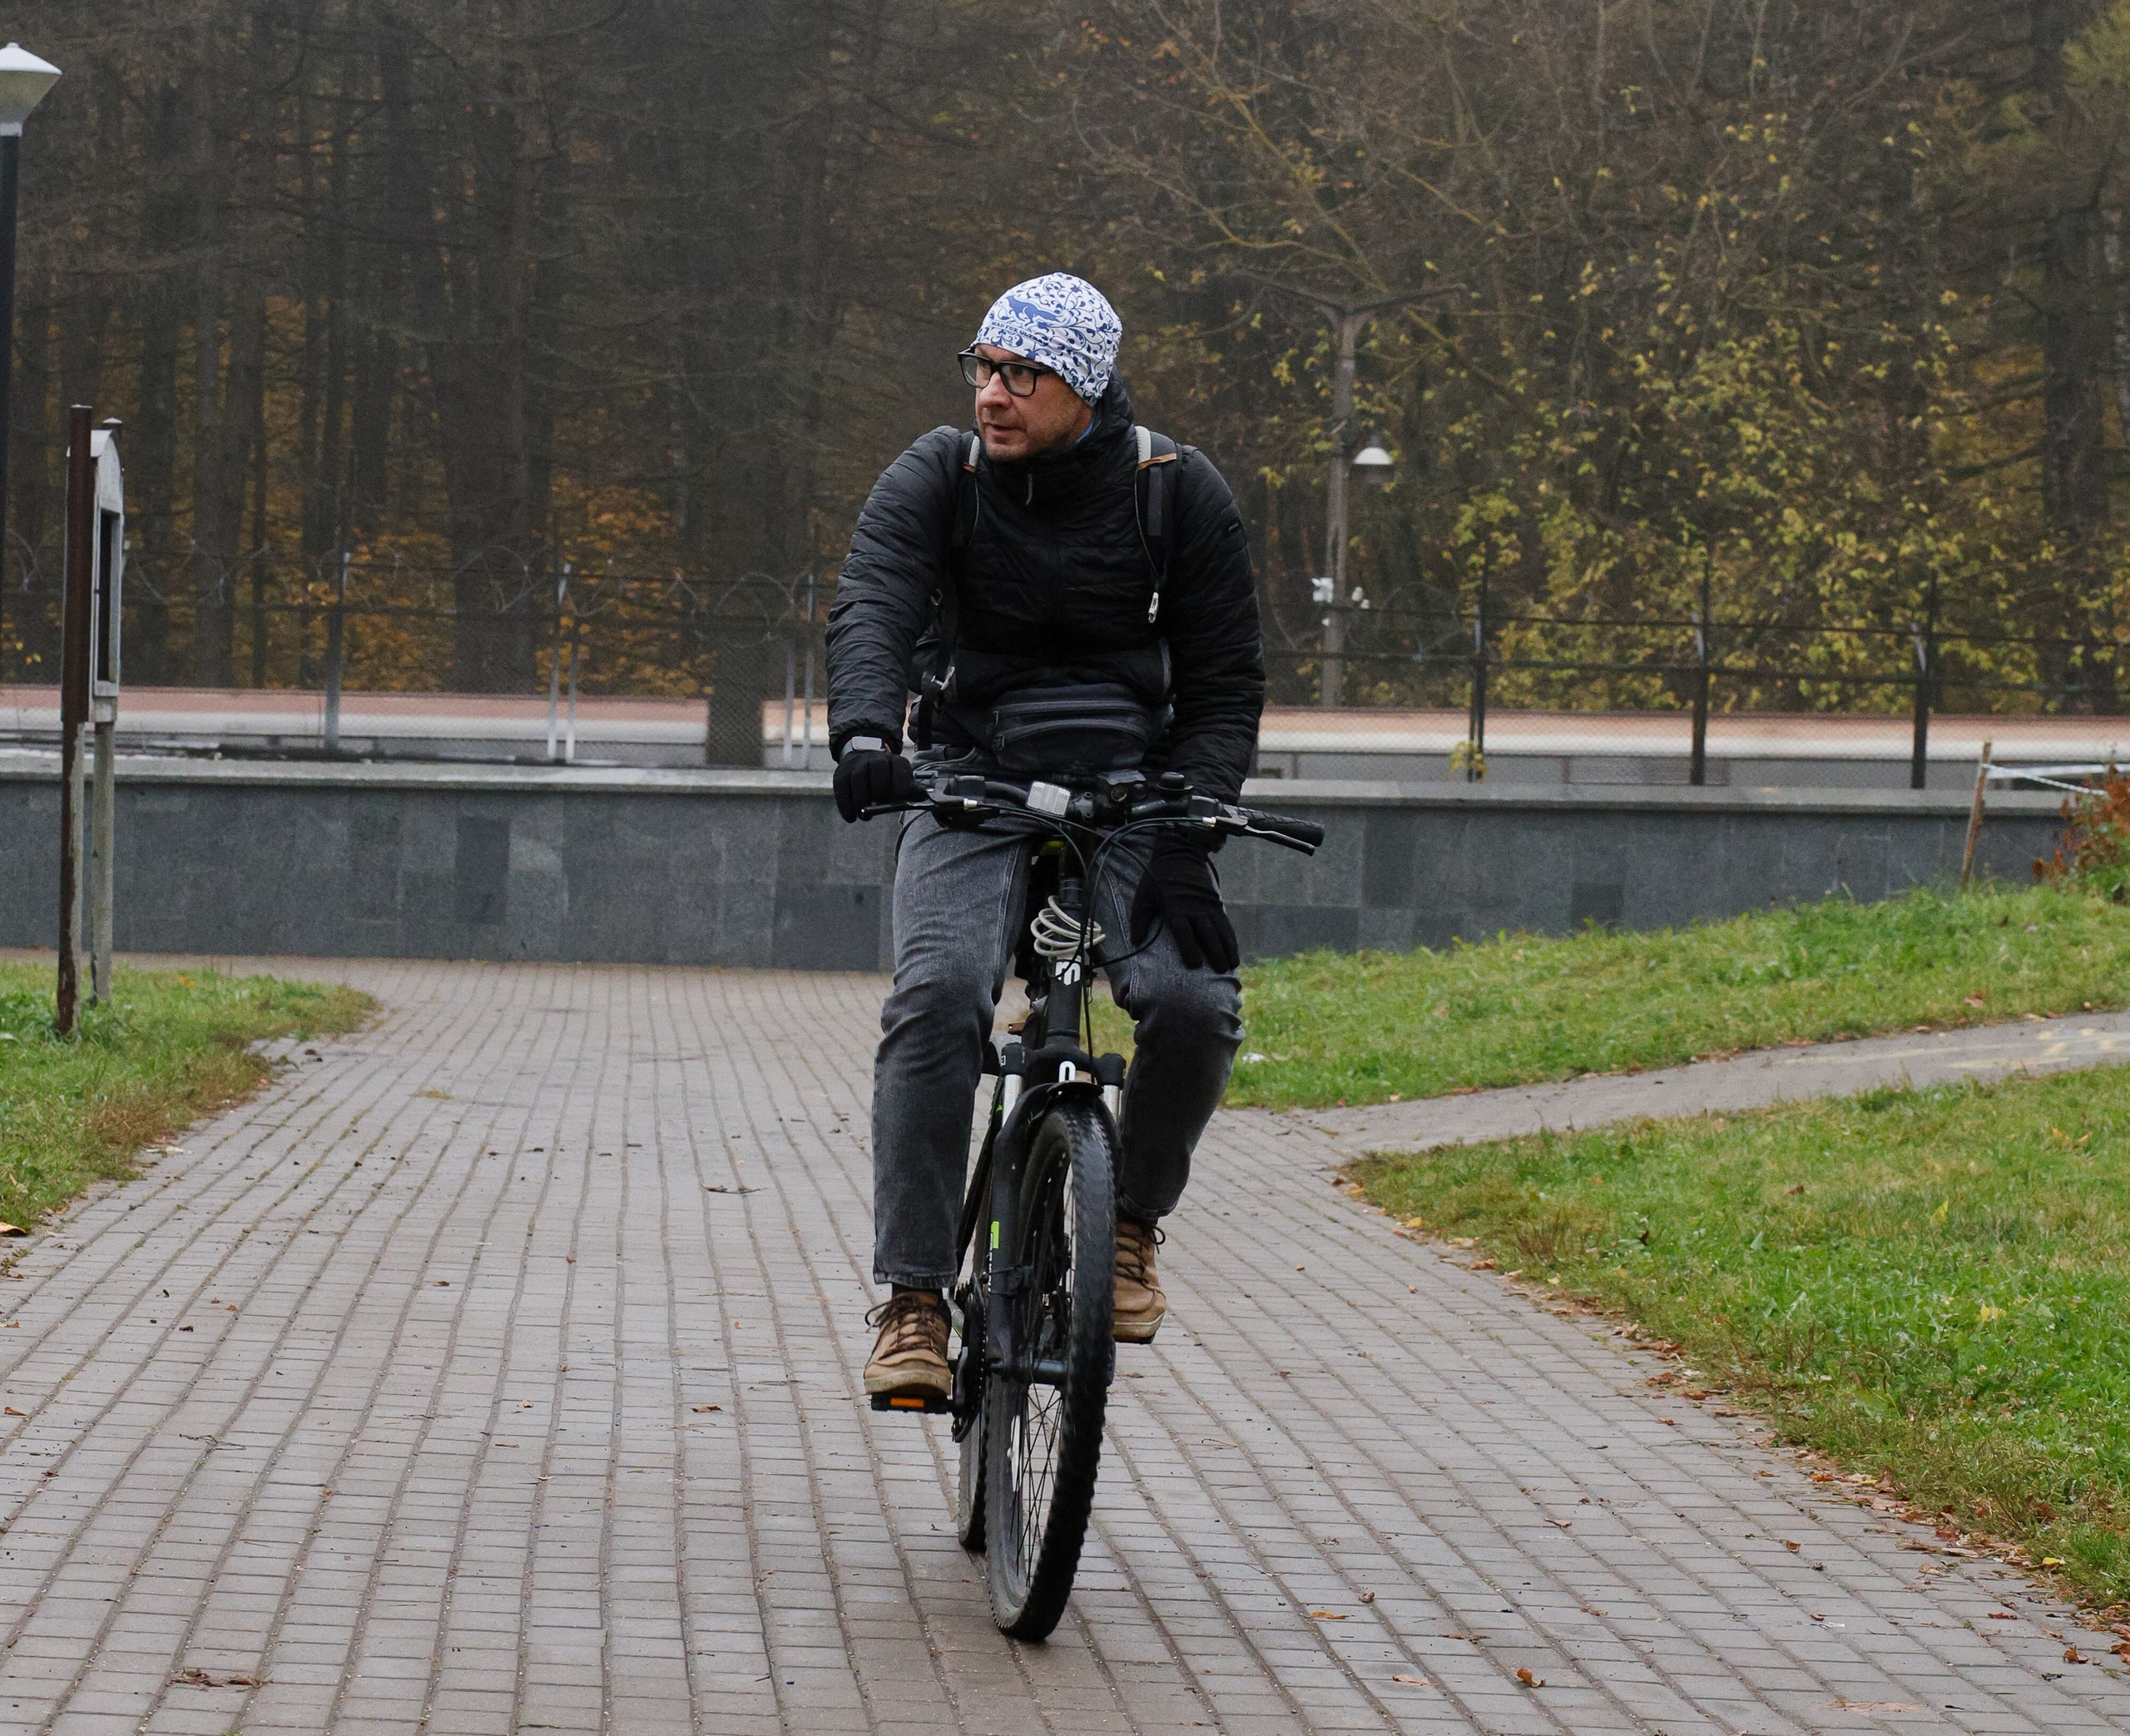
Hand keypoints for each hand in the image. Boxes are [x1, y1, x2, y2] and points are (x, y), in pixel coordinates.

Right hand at [833, 747, 916, 821]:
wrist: (865, 759)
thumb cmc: (889, 779)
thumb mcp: (903, 781)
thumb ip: (913, 790)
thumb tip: (927, 796)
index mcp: (896, 761)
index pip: (898, 769)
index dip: (899, 785)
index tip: (897, 799)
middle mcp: (876, 759)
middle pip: (876, 771)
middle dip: (877, 792)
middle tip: (876, 809)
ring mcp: (857, 764)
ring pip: (857, 779)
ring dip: (860, 801)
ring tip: (864, 817)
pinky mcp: (842, 772)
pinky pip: (842, 787)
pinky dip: (846, 805)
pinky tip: (850, 817)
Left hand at [1129, 834, 1238, 972]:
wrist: (1179, 854)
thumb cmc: (1157, 879)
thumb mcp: (1143, 896)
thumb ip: (1139, 919)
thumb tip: (1135, 941)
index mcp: (1174, 907)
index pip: (1183, 930)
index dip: (1189, 947)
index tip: (1195, 964)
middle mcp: (1194, 908)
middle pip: (1207, 933)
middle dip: (1215, 952)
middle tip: (1221, 971)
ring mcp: (1207, 905)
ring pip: (1220, 929)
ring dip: (1227, 947)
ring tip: (1232, 965)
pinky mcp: (1216, 902)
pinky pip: (1225, 922)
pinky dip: (1231, 937)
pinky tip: (1234, 950)